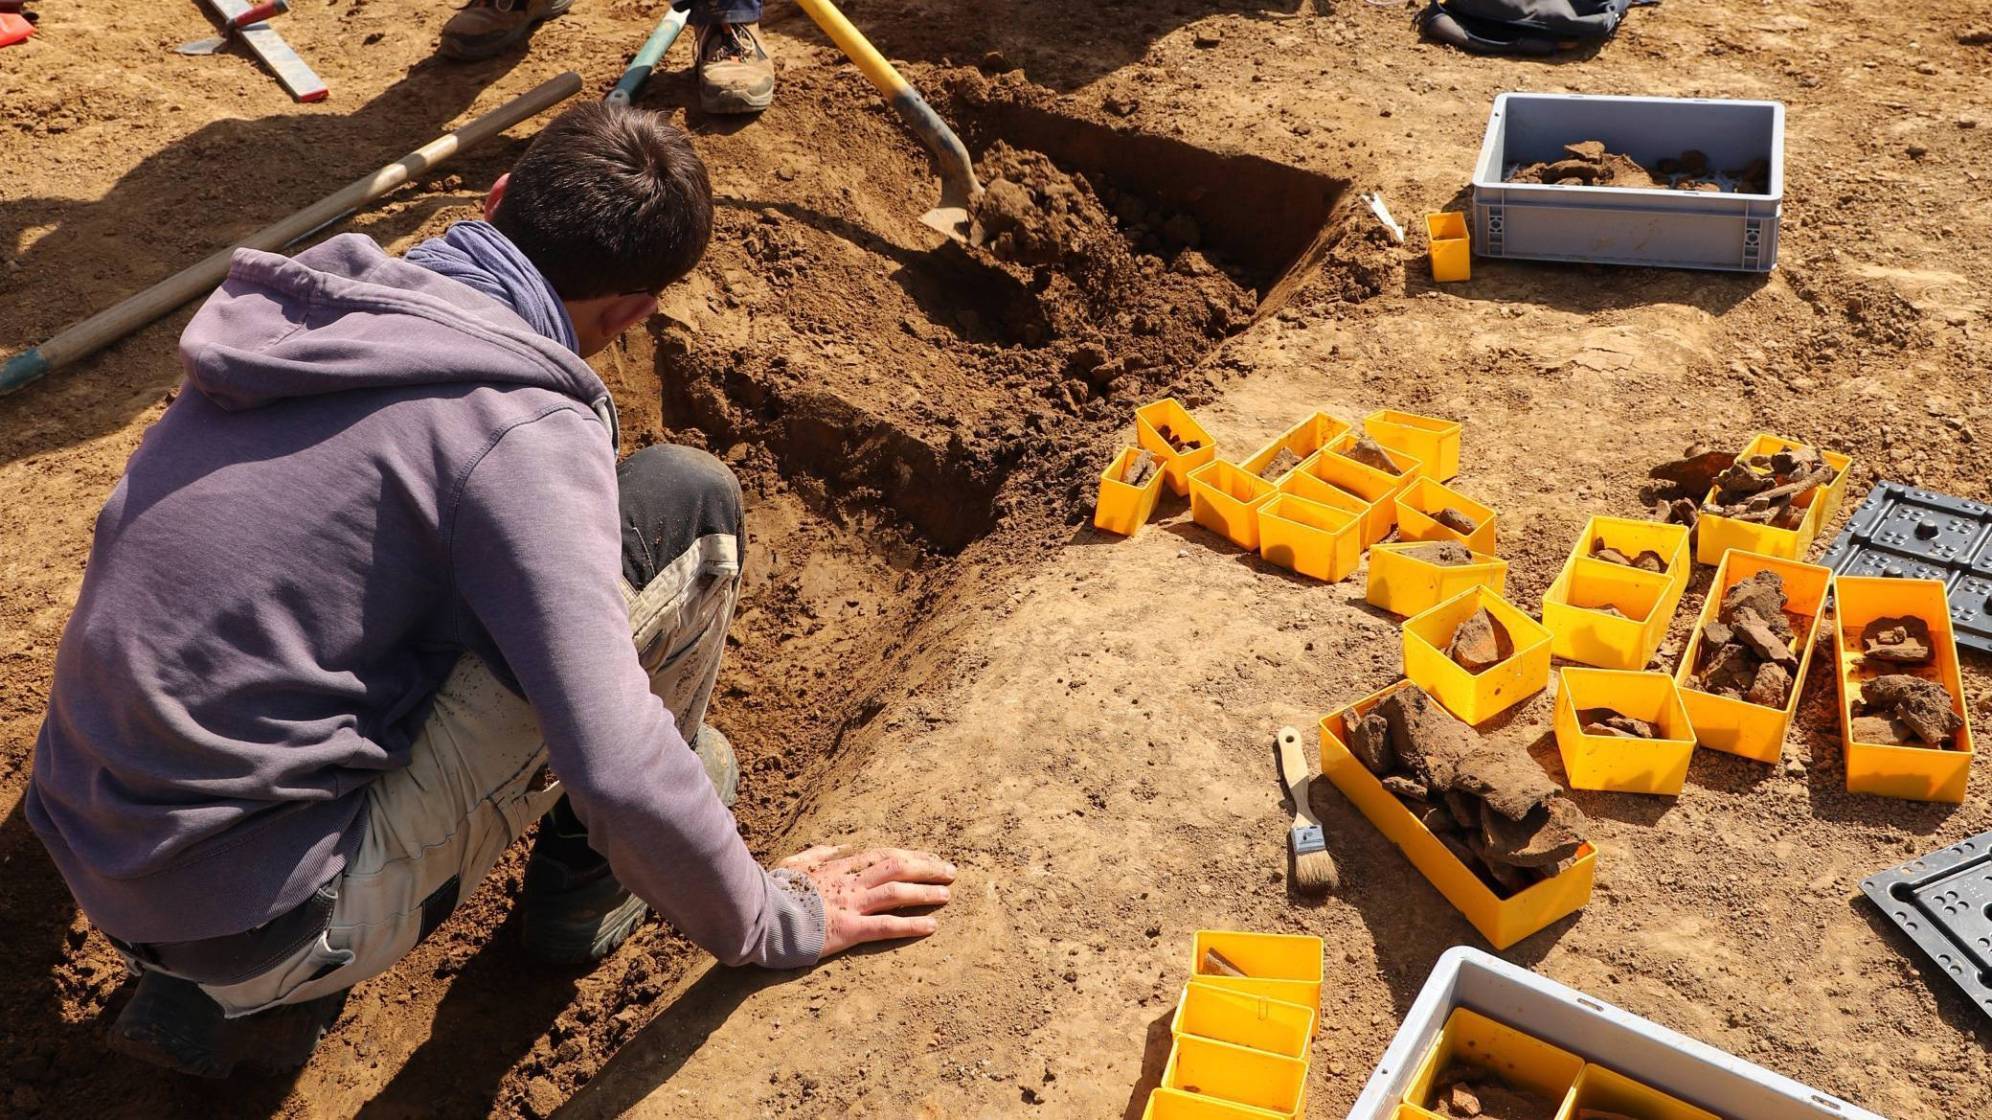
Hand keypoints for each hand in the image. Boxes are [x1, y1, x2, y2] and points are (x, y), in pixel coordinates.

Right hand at [778, 844, 955, 958]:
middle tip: (950, 871)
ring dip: (926, 892)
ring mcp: (849, 905)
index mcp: (838, 867)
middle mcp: (849, 882)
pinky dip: (911, 925)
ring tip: (948, 894)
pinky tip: (932, 926)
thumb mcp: (793, 864)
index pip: (882, 856)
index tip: (929, 858)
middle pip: (897, 868)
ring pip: (897, 892)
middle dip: (927, 868)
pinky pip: (885, 926)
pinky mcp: (847, 930)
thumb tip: (838, 847)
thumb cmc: (771, 891)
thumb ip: (818, 854)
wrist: (756, 915)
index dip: (910, 856)